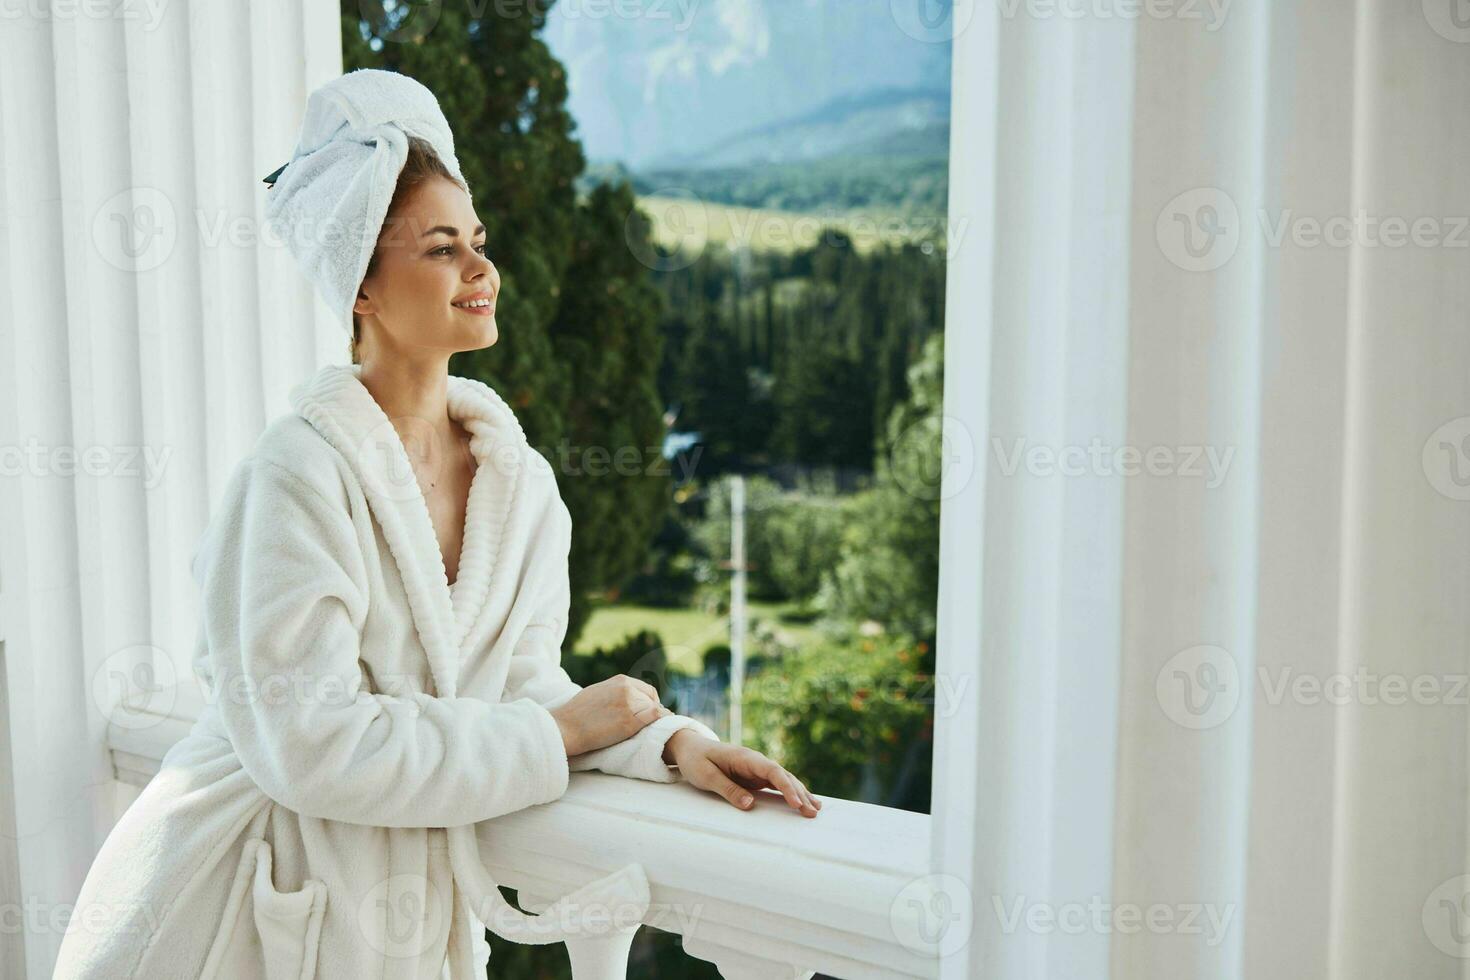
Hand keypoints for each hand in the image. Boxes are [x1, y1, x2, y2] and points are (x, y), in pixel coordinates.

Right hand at [550, 675, 670, 756]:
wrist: (565, 727)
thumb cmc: (576, 713)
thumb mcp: (599, 692)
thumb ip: (615, 693)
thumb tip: (627, 700)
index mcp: (620, 681)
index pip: (647, 690)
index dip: (650, 703)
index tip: (649, 714)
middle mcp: (627, 689)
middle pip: (652, 701)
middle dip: (653, 712)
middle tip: (651, 726)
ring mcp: (629, 705)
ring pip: (654, 710)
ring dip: (654, 721)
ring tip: (652, 731)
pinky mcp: (629, 722)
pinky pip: (655, 718)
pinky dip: (661, 722)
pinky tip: (662, 729)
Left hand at [665, 732, 821, 817]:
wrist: (690, 747)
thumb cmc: (696, 760)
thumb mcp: (706, 776)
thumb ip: (728, 789)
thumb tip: (750, 805)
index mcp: (745, 757)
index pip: (772, 771)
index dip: (786, 787)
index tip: (796, 803)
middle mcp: (755, 761)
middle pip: (783, 776)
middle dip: (799, 794)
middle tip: (812, 813)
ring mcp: (756, 769)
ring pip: (784, 780)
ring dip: (800, 794)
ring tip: (816, 810)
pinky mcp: (755, 776)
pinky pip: (777, 784)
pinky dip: (791, 793)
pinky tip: (803, 802)